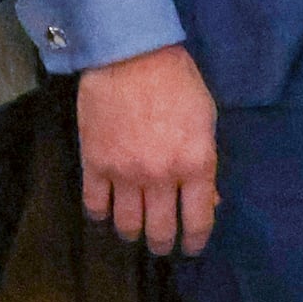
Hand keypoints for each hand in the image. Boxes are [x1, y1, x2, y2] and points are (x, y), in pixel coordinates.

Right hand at [75, 43, 215, 255]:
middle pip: (160, 231)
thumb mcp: (206, 119)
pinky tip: (106, 211)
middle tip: (162, 244)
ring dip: (133, 233)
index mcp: (195, 164)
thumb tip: (208, 200)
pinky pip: (95, 205)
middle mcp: (161, 176)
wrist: (130, 54)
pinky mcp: (95, 164)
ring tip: (134, 230)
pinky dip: (101, 214)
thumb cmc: (177, 81)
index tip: (192, 247)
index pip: (198, 221)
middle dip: (163, 244)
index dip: (196, 241)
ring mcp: (125, 173)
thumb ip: (206, 163)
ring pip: (127, 225)